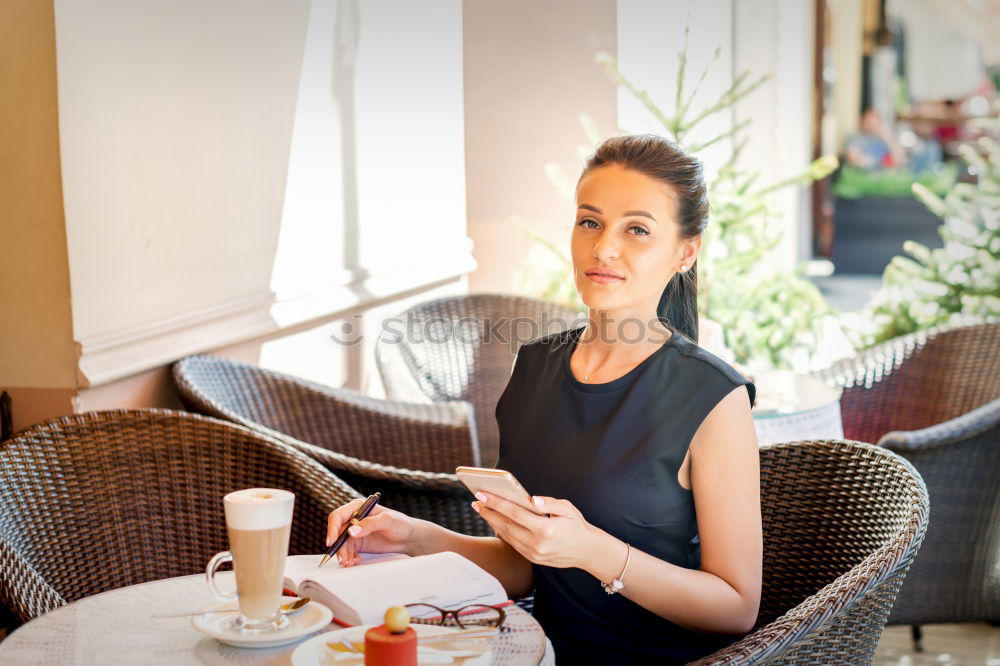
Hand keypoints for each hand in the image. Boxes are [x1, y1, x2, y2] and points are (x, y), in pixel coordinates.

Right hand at [325, 499, 416, 566]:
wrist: (408, 538)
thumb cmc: (400, 524)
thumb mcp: (387, 521)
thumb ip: (369, 524)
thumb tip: (351, 531)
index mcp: (358, 507)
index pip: (338, 516)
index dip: (332, 528)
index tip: (332, 542)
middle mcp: (353, 519)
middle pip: (337, 532)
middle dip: (338, 547)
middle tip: (343, 559)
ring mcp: (355, 532)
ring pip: (341, 544)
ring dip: (343, 554)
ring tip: (349, 563)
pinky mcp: (358, 543)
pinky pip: (348, 551)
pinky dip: (349, 557)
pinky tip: (355, 561)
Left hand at [471, 493, 597, 568]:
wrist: (587, 551)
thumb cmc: (576, 526)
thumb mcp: (567, 508)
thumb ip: (549, 502)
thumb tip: (530, 499)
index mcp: (545, 529)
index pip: (514, 513)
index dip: (496, 503)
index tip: (481, 495)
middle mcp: (537, 544)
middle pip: (506, 525)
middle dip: (488, 513)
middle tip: (476, 501)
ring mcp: (534, 554)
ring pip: (507, 536)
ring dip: (492, 523)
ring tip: (482, 510)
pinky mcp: (532, 559)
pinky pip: (513, 544)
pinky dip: (502, 532)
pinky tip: (496, 522)